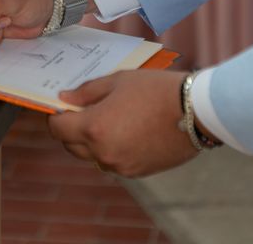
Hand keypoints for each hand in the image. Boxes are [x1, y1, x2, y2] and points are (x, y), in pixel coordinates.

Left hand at [48, 70, 197, 176]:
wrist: (196, 111)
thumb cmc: (155, 89)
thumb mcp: (117, 81)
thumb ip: (86, 92)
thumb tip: (64, 99)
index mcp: (94, 128)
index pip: (58, 129)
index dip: (56, 117)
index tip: (62, 108)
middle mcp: (103, 152)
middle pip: (71, 146)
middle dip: (72, 130)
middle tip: (84, 111)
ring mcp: (120, 165)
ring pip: (92, 156)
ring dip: (92, 142)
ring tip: (110, 120)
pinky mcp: (137, 172)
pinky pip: (113, 162)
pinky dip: (112, 150)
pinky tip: (127, 132)